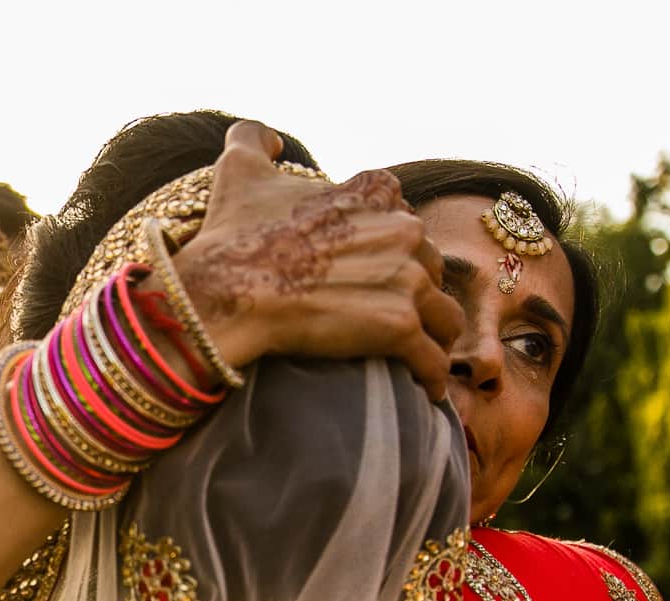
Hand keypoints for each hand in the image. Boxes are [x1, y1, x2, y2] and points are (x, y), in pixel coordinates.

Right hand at [171, 120, 464, 398]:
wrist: (224, 292)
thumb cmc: (230, 235)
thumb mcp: (238, 170)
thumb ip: (254, 139)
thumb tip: (270, 138)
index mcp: (373, 191)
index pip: (405, 218)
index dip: (393, 248)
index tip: (377, 271)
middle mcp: (401, 228)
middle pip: (431, 266)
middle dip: (418, 292)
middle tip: (394, 320)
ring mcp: (406, 278)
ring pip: (444, 314)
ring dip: (434, 336)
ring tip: (418, 357)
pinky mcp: (401, 327)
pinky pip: (433, 361)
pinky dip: (431, 378)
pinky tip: (424, 392)